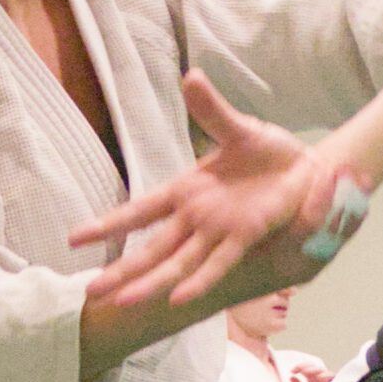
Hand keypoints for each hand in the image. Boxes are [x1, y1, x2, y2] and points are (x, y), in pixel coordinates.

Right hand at [69, 72, 351, 308]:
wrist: (308, 167)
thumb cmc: (267, 152)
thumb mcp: (237, 127)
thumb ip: (211, 110)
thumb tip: (191, 77)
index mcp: (186, 191)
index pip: (139, 212)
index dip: (109, 225)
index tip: (74, 240)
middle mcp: (196, 218)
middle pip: (151, 248)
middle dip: (122, 269)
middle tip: (91, 293)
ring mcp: (218, 232)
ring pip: (177, 263)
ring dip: (151, 282)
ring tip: (124, 304)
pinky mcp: (245, 237)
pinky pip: (218, 263)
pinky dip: (198, 281)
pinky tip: (177, 299)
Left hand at [287, 362, 332, 381]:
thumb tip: (290, 377)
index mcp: (314, 380)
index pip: (308, 369)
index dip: (300, 367)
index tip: (292, 371)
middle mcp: (321, 380)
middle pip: (314, 368)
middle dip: (305, 367)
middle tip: (296, 369)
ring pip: (321, 370)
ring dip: (313, 370)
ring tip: (305, 372)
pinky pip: (331, 378)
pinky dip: (326, 376)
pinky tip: (320, 377)